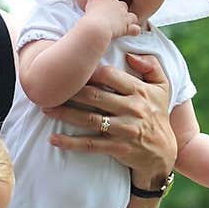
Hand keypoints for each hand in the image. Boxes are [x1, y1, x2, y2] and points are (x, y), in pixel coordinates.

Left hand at [44, 52, 175, 184]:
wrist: (163, 152)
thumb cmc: (157, 114)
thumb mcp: (162, 87)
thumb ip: (151, 65)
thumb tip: (130, 54)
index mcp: (140, 91)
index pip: (110, 75)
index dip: (88, 71)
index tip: (71, 68)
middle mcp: (132, 109)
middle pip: (94, 96)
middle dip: (70, 92)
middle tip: (49, 88)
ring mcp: (124, 130)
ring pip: (88, 119)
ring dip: (64, 114)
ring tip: (45, 109)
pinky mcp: (118, 148)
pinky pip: (90, 145)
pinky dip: (70, 143)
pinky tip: (53, 139)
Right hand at [83, 0, 140, 39]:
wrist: (97, 27)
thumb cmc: (92, 15)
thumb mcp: (90, 3)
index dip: (107, 0)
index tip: (103, 5)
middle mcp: (119, 6)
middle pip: (123, 5)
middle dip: (120, 9)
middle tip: (112, 16)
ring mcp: (125, 17)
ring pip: (132, 16)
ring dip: (129, 20)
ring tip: (124, 24)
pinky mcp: (127, 27)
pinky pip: (135, 29)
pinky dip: (134, 30)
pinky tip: (132, 31)